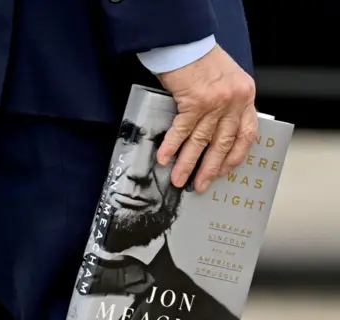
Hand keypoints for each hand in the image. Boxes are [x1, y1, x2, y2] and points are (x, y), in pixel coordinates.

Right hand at [155, 44, 256, 192]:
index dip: (235, 156)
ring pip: (201, 141)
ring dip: (187, 163)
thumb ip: (226, 104)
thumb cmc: (202, 58)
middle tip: (200, 184)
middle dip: (210, 168)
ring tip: (178, 178)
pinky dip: (172, 146)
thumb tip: (214, 130)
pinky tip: (164, 158)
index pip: (247, 134)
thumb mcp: (226, 80)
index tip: (224, 171)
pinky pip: (182, 130)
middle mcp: (234, 101)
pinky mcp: (194, 101)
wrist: (186, 43)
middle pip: (223, 143)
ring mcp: (215, 102)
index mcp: (245, 96)